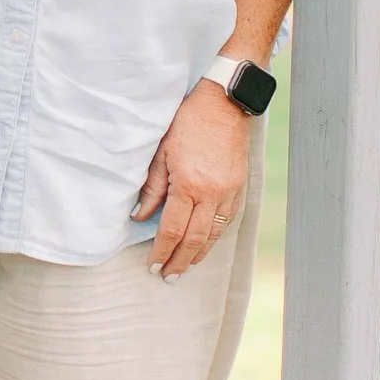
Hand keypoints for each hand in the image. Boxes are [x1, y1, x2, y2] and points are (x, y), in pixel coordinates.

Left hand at [135, 84, 252, 277]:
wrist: (223, 103)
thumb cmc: (187, 121)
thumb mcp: (161, 151)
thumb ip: (152, 187)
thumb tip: (140, 215)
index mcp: (189, 184)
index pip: (173, 229)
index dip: (162, 251)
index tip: (153, 266)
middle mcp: (212, 192)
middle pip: (195, 238)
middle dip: (181, 260)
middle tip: (169, 276)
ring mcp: (229, 191)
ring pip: (215, 232)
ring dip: (200, 253)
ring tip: (186, 266)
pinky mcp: (239, 186)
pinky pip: (228, 219)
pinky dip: (216, 235)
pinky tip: (206, 242)